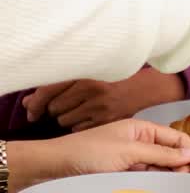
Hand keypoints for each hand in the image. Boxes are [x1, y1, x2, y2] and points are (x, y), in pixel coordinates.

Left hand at [7, 119, 189, 189]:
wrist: (55, 165)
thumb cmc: (86, 151)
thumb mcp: (129, 151)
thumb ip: (161, 153)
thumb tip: (188, 154)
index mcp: (142, 128)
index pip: (177, 138)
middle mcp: (138, 140)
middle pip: (170, 153)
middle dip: (182, 165)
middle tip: (187, 179)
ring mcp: (129, 157)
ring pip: (158, 166)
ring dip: (167, 173)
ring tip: (173, 182)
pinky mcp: (121, 171)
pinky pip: (144, 174)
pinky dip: (153, 179)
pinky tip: (155, 183)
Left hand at [24, 70, 184, 131]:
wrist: (148, 85)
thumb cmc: (117, 75)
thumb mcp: (91, 71)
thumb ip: (59, 84)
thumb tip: (31, 101)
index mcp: (87, 71)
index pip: (48, 90)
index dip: (36, 102)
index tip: (33, 107)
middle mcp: (92, 88)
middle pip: (55, 108)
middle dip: (55, 108)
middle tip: (64, 104)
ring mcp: (100, 105)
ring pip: (65, 120)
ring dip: (67, 117)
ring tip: (80, 109)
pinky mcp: (107, 119)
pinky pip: (79, 128)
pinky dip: (80, 124)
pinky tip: (89, 116)